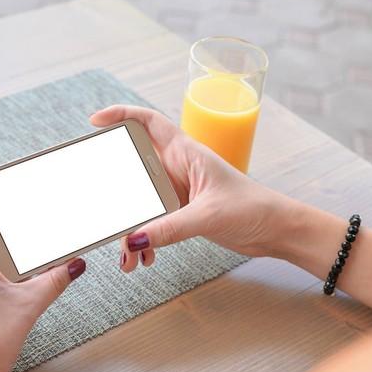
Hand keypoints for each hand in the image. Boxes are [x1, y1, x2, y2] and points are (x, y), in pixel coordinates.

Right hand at [91, 105, 291, 270]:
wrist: (276, 230)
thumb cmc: (253, 208)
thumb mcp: (207, 215)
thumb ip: (169, 228)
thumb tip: (133, 240)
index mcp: (185, 152)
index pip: (148, 122)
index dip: (121, 115)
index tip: (95, 122)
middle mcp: (177, 168)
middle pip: (134, 166)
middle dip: (115, 188)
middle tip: (102, 206)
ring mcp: (178, 190)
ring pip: (140, 202)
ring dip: (130, 227)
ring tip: (126, 254)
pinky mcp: (181, 211)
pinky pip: (152, 222)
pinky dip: (144, 239)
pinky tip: (143, 257)